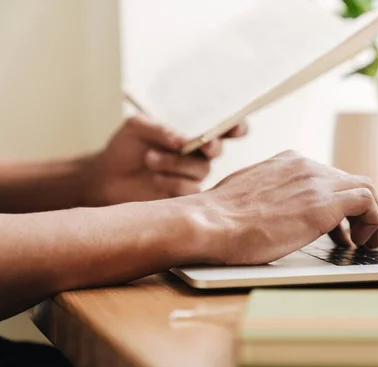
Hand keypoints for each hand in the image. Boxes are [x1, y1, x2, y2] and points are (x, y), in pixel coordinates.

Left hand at [85, 115, 246, 205]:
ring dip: (175, 162)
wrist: (108, 176)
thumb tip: (181, 139)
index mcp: (192, 132)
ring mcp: (193, 175)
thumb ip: (160, 128)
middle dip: (208, 145)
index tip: (234, 127)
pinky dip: (170, 181)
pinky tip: (154, 178)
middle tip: (192, 143)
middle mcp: (198, 154)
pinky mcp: (186, 196)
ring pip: (201, 168)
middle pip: (217, 149)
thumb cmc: (126, 146)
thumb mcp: (136, 127)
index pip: (222, 127)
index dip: (235, 126)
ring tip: (150, 158)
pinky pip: (191, 188)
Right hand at [170, 150, 377, 265]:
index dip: (337, 201)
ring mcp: (316, 181)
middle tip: (356, 236)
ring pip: (365, 188)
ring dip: (370, 216)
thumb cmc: (219, 218)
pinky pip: (368, 203)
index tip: (338, 224)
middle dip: (355, 210)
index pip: (327, 175)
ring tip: (364, 241)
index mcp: (287, 162)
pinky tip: (361, 242)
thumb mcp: (247, 195)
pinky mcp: (324, 203)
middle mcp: (305, 165)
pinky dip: (373, 221)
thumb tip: (273, 211)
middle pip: (349, 180)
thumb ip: (268, 196)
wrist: (210, 223)